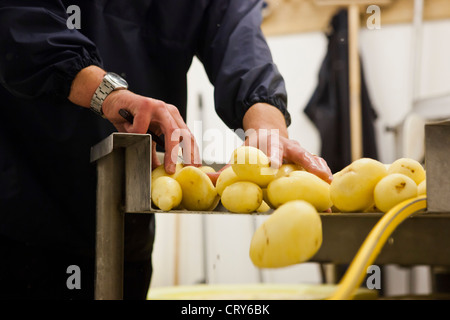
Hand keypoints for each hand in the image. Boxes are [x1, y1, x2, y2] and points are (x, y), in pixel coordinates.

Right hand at [102, 89, 200, 172]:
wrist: (112, 101)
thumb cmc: (130, 119)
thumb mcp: (145, 138)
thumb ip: (154, 152)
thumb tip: (159, 170)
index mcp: (173, 118)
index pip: (188, 136)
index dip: (193, 151)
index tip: (195, 166)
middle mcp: (169, 112)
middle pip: (184, 134)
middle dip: (189, 153)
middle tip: (189, 168)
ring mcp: (159, 107)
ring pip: (171, 131)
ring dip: (171, 151)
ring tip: (168, 166)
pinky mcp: (145, 104)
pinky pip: (143, 127)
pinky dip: (134, 133)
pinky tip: (128, 128)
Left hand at [207, 129, 332, 184]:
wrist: (270, 130)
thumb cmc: (256, 145)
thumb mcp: (242, 152)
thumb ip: (226, 168)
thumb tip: (210, 180)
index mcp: (269, 143)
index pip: (272, 150)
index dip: (273, 158)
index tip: (273, 166)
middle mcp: (287, 146)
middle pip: (300, 153)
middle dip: (309, 164)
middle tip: (317, 175)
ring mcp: (300, 151)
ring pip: (313, 159)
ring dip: (322, 171)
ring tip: (331, 185)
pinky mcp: (307, 159)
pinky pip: (318, 165)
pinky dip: (325, 175)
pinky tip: (333, 188)